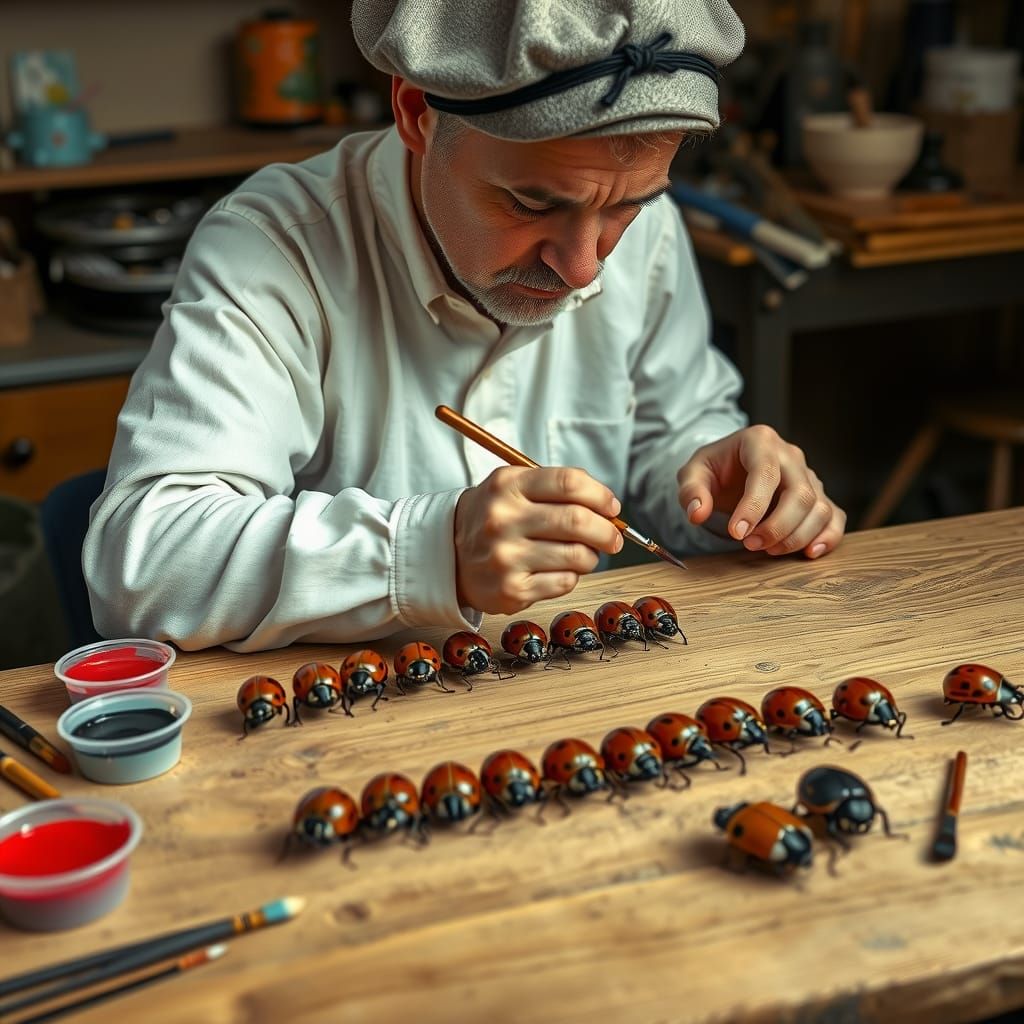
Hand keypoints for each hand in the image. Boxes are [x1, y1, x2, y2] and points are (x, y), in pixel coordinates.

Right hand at [453, 466, 623, 613]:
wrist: (450, 556)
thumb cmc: (494, 519)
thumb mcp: (513, 488)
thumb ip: (557, 489)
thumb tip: (608, 509)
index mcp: (507, 486)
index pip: (569, 483)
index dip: (600, 495)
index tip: (612, 507)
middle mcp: (502, 520)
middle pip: (577, 520)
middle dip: (606, 531)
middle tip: (613, 537)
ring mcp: (505, 557)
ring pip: (577, 555)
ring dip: (591, 556)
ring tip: (582, 554)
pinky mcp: (512, 590)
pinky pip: (565, 582)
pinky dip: (571, 576)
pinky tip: (557, 570)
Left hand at [676, 425, 845, 558]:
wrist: (732, 469)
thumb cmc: (715, 469)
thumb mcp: (693, 473)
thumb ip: (691, 491)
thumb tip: (697, 513)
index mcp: (760, 441)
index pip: (765, 473)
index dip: (753, 507)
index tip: (737, 533)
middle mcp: (791, 455)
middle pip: (800, 494)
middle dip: (776, 526)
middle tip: (750, 545)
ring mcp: (809, 476)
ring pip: (819, 509)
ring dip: (796, 537)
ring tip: (767, 550)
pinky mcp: (818, 496)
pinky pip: (834, 516)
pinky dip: (828, 537)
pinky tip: (809, 553)